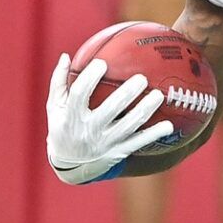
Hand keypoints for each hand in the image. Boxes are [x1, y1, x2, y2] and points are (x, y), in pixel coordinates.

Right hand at [46, 55, 175, 184]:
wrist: (70, 166)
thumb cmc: (63, 128)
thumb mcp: (54, 108)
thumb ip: (59, 82)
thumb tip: (66, 56)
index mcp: (71, 117)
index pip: (79, 94)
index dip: (90, 78)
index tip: (102, 63)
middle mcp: (89, 130)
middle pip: (110, 109)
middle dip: (127, 93)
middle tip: (141, 78)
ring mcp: (105, 143)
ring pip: (129, 125)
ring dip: (145, 110)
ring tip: (158, 95)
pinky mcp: (118, 152)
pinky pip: (139, 142)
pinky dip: (154, 134)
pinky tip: (169, 125)